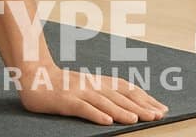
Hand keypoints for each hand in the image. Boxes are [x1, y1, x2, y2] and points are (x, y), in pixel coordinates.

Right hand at [19, 65, 167, 125]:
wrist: (33, 74)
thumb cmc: (62, 84)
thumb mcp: (87, 86)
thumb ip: (106, 94)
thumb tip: (131, 106)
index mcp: (98, 81)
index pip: (126, 89)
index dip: (145, 98)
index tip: (162, 109)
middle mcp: (91, 85)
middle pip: (118, 95)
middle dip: (139, 106)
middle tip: (157, 115)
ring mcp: (77, 91)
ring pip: (102, 101)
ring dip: (120, 110)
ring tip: (135, 119)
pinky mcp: (64, 100)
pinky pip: (81, 107)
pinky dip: (94, 114)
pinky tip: (106, 121)